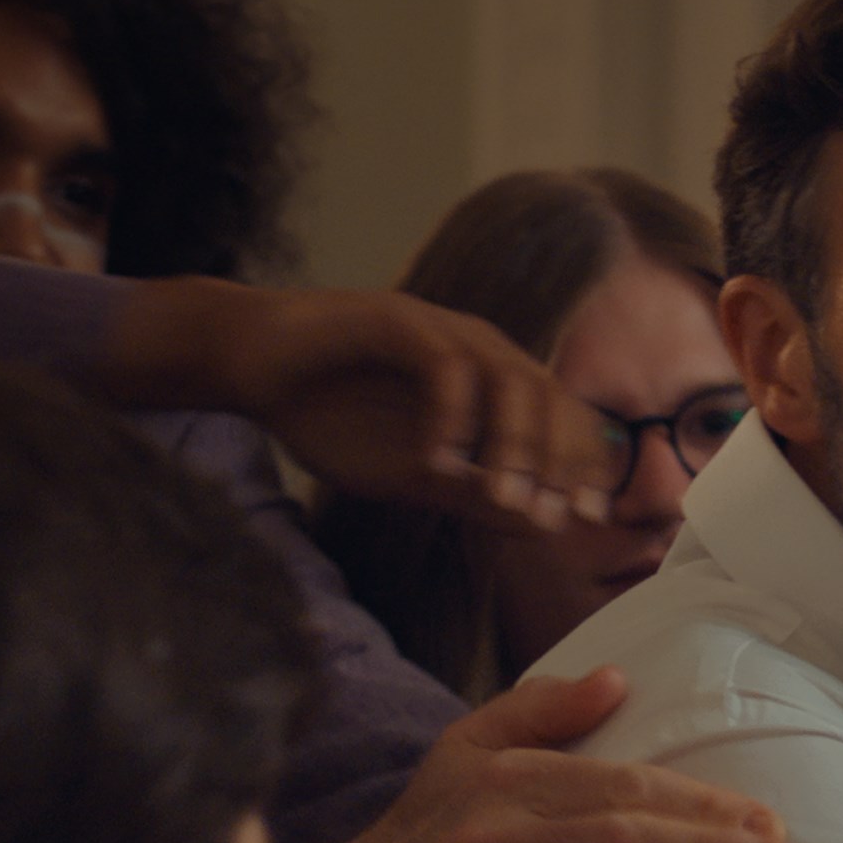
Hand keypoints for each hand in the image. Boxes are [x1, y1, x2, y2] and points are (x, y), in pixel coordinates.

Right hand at [102, 278, 615, 534]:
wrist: (254, 368)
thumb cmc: (331, 417)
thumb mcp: (412, 475)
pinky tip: (433, 463)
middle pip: (548, 395)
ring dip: (512, 442)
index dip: (580, 464)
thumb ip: (474, 494)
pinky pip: (443, 365)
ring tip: (502, 497)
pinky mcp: (395, 319)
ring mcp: (439, 328)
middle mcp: (477, 348)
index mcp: (491, 382)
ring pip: (507, 377)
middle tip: (552, 514)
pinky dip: (449, 417)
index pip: (559, 416)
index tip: (587, 518)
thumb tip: (546, 523)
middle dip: (558, 459)